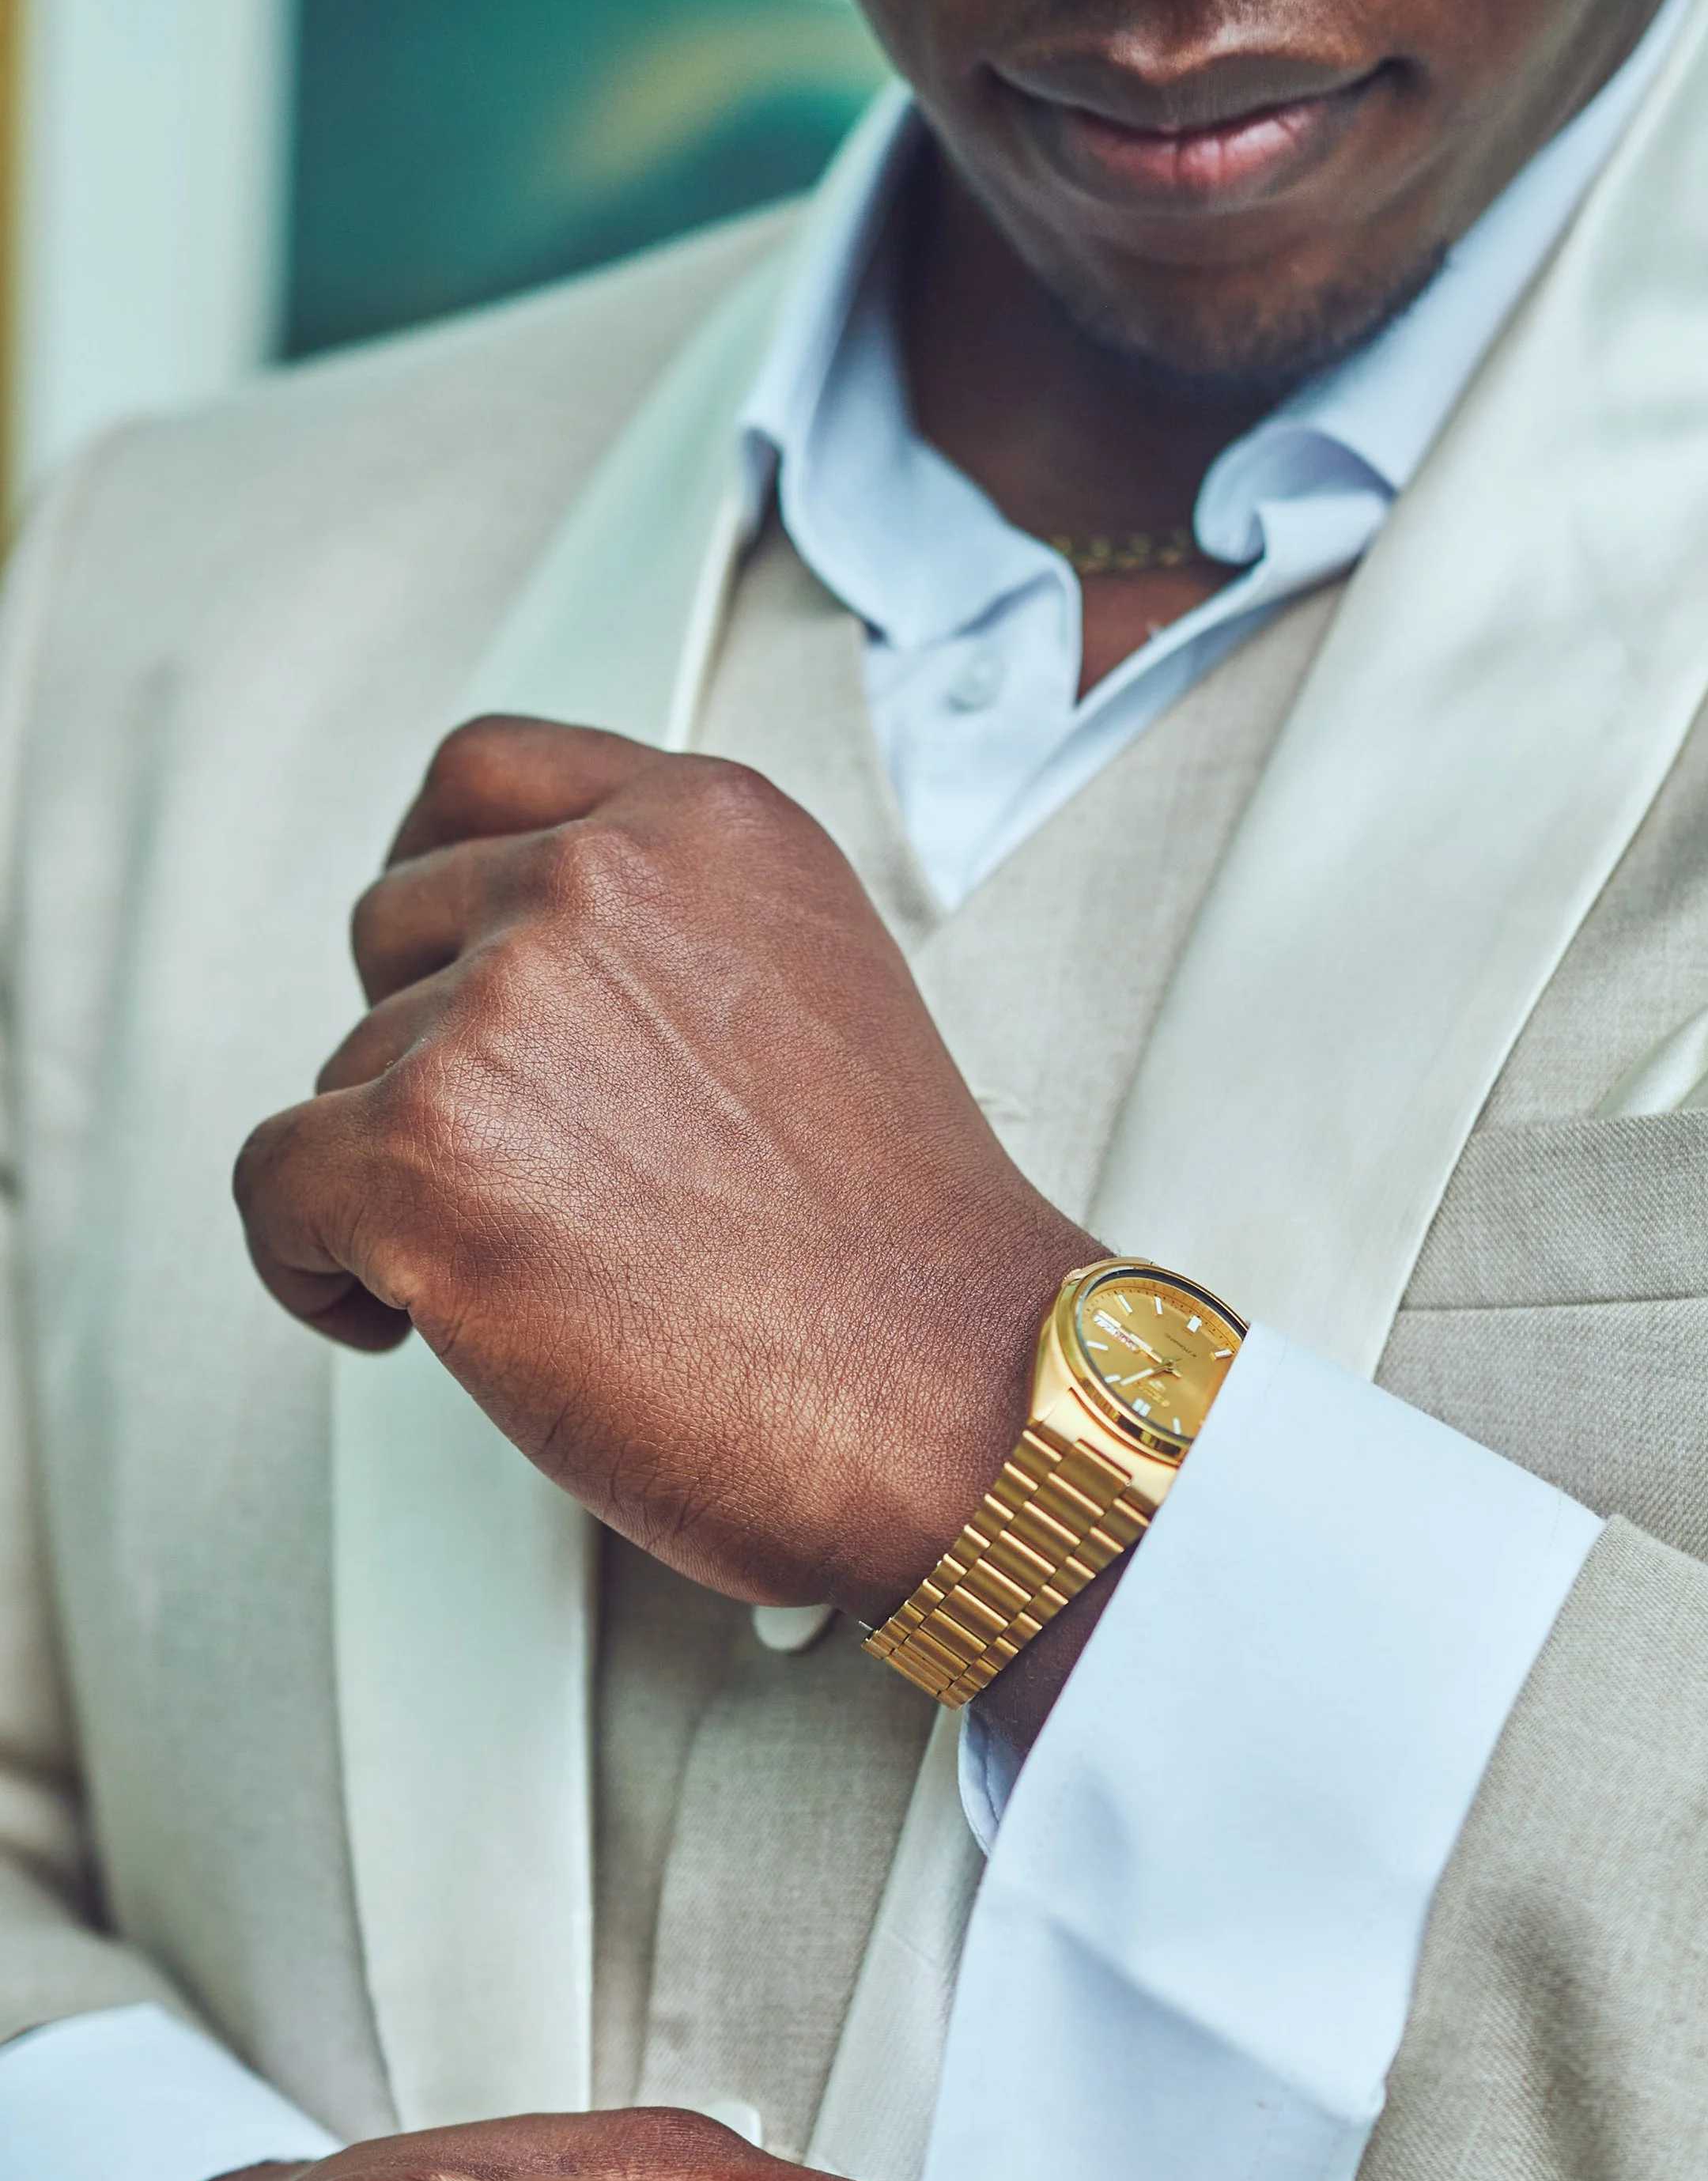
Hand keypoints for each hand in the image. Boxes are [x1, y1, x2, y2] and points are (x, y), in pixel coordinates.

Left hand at [234, 718, 1099, 1619]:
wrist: (961, 1405)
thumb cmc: (906, 1262)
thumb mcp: (817, 996)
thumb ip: (674, 941)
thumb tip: (527, 985)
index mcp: (707, 826)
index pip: (483, 775)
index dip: (441, 887)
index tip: (439, 965)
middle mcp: (595, 885)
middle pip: (396, 934)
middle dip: (428, 1053)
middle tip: (516, 1168)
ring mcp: (501, 1015)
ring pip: (345, 1077)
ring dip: (399, 1182)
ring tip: (537, 1275)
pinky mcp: (421, 1158)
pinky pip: (273, 1193)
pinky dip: (314, 1271)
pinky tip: (413, 1320)